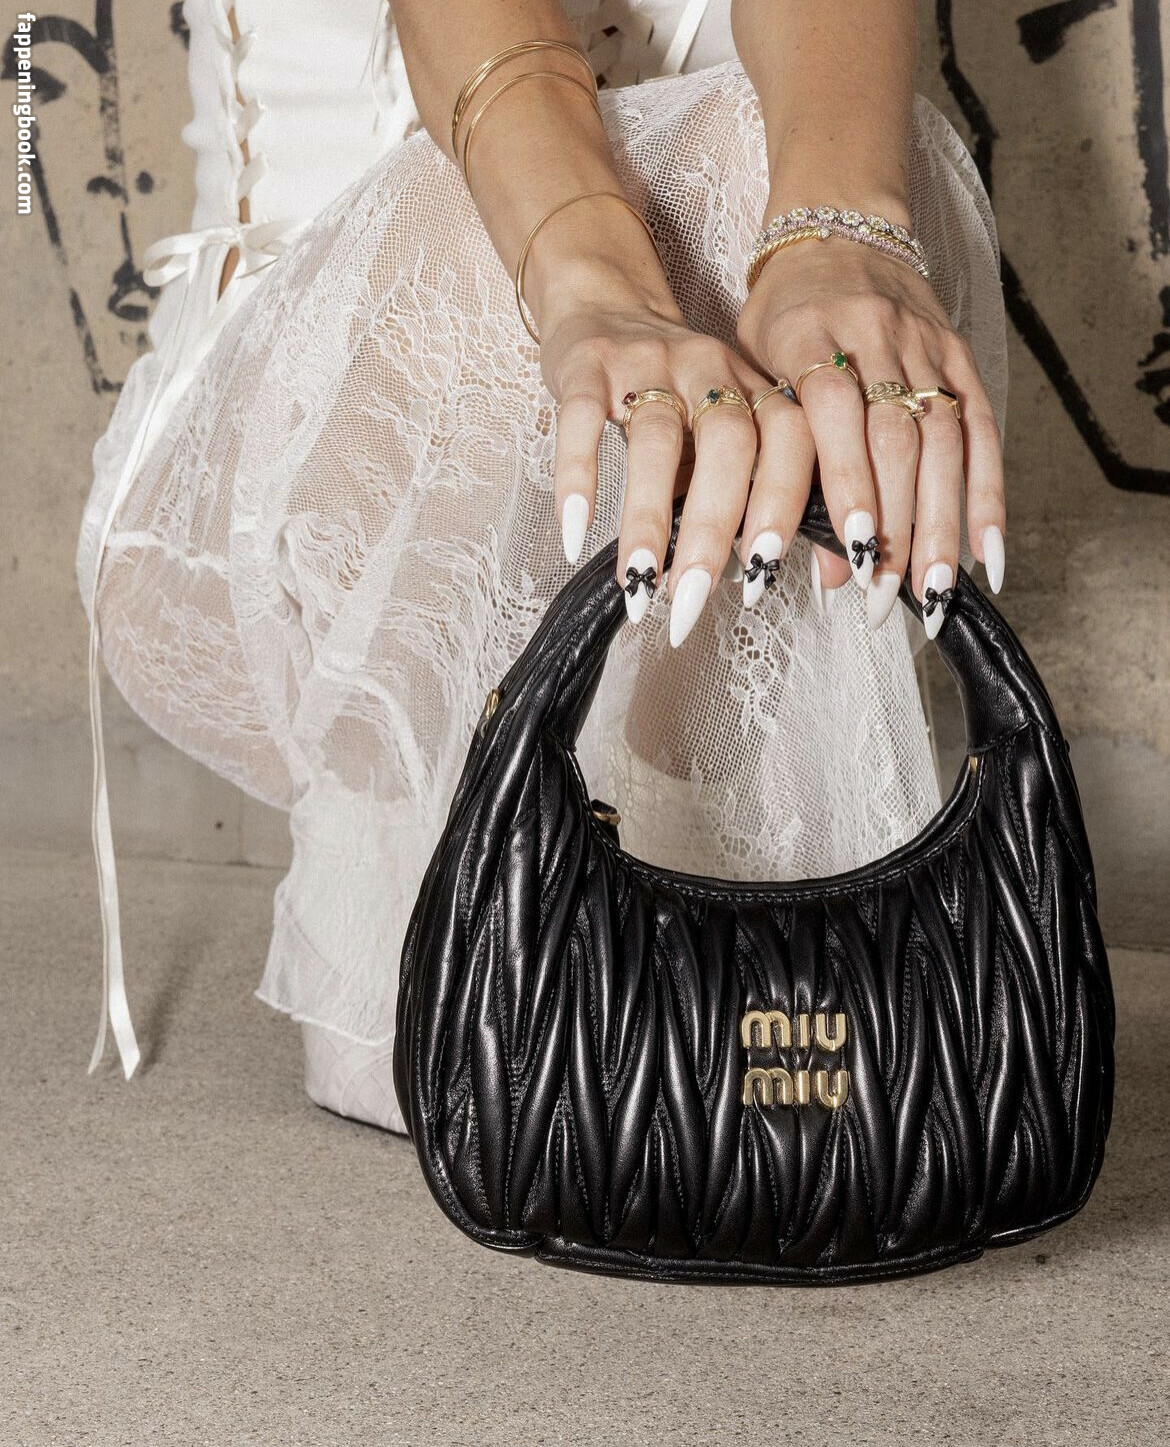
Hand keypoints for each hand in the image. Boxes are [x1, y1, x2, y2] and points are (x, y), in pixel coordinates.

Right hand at [539, 258, 772, 646]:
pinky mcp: (586, 365)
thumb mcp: (721, 428)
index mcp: (756, 387)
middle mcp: (712, 369)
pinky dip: (580, 479)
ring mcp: (647, 362)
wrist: (604, 302)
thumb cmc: (672, 393)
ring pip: (656, 438)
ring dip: (648, 517)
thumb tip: (758, 576)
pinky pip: (582, 421)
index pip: (789, 443)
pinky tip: (575, 534)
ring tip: (637, 582)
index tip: (762, 574)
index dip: (783, 506)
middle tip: (693, 598)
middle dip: (715, 528)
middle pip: (729, 444)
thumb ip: (743, 487)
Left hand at [735, 235, 1005, 633]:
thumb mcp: (756, 371)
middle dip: (894, 525)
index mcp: (806, 336)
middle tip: (885, 597)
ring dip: (938, 524)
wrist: (838, 229)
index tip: (853, 552)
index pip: (832, 414)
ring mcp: (924, 348)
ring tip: (930, 592)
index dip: (849, 484)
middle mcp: (874, 338)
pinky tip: (984, 555)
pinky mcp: (960, 357)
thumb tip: (807, 559)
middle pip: (895, 439)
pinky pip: (983, 432)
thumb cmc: (781, 319)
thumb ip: (774, 454)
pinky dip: (985, 498)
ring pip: (941, 442)